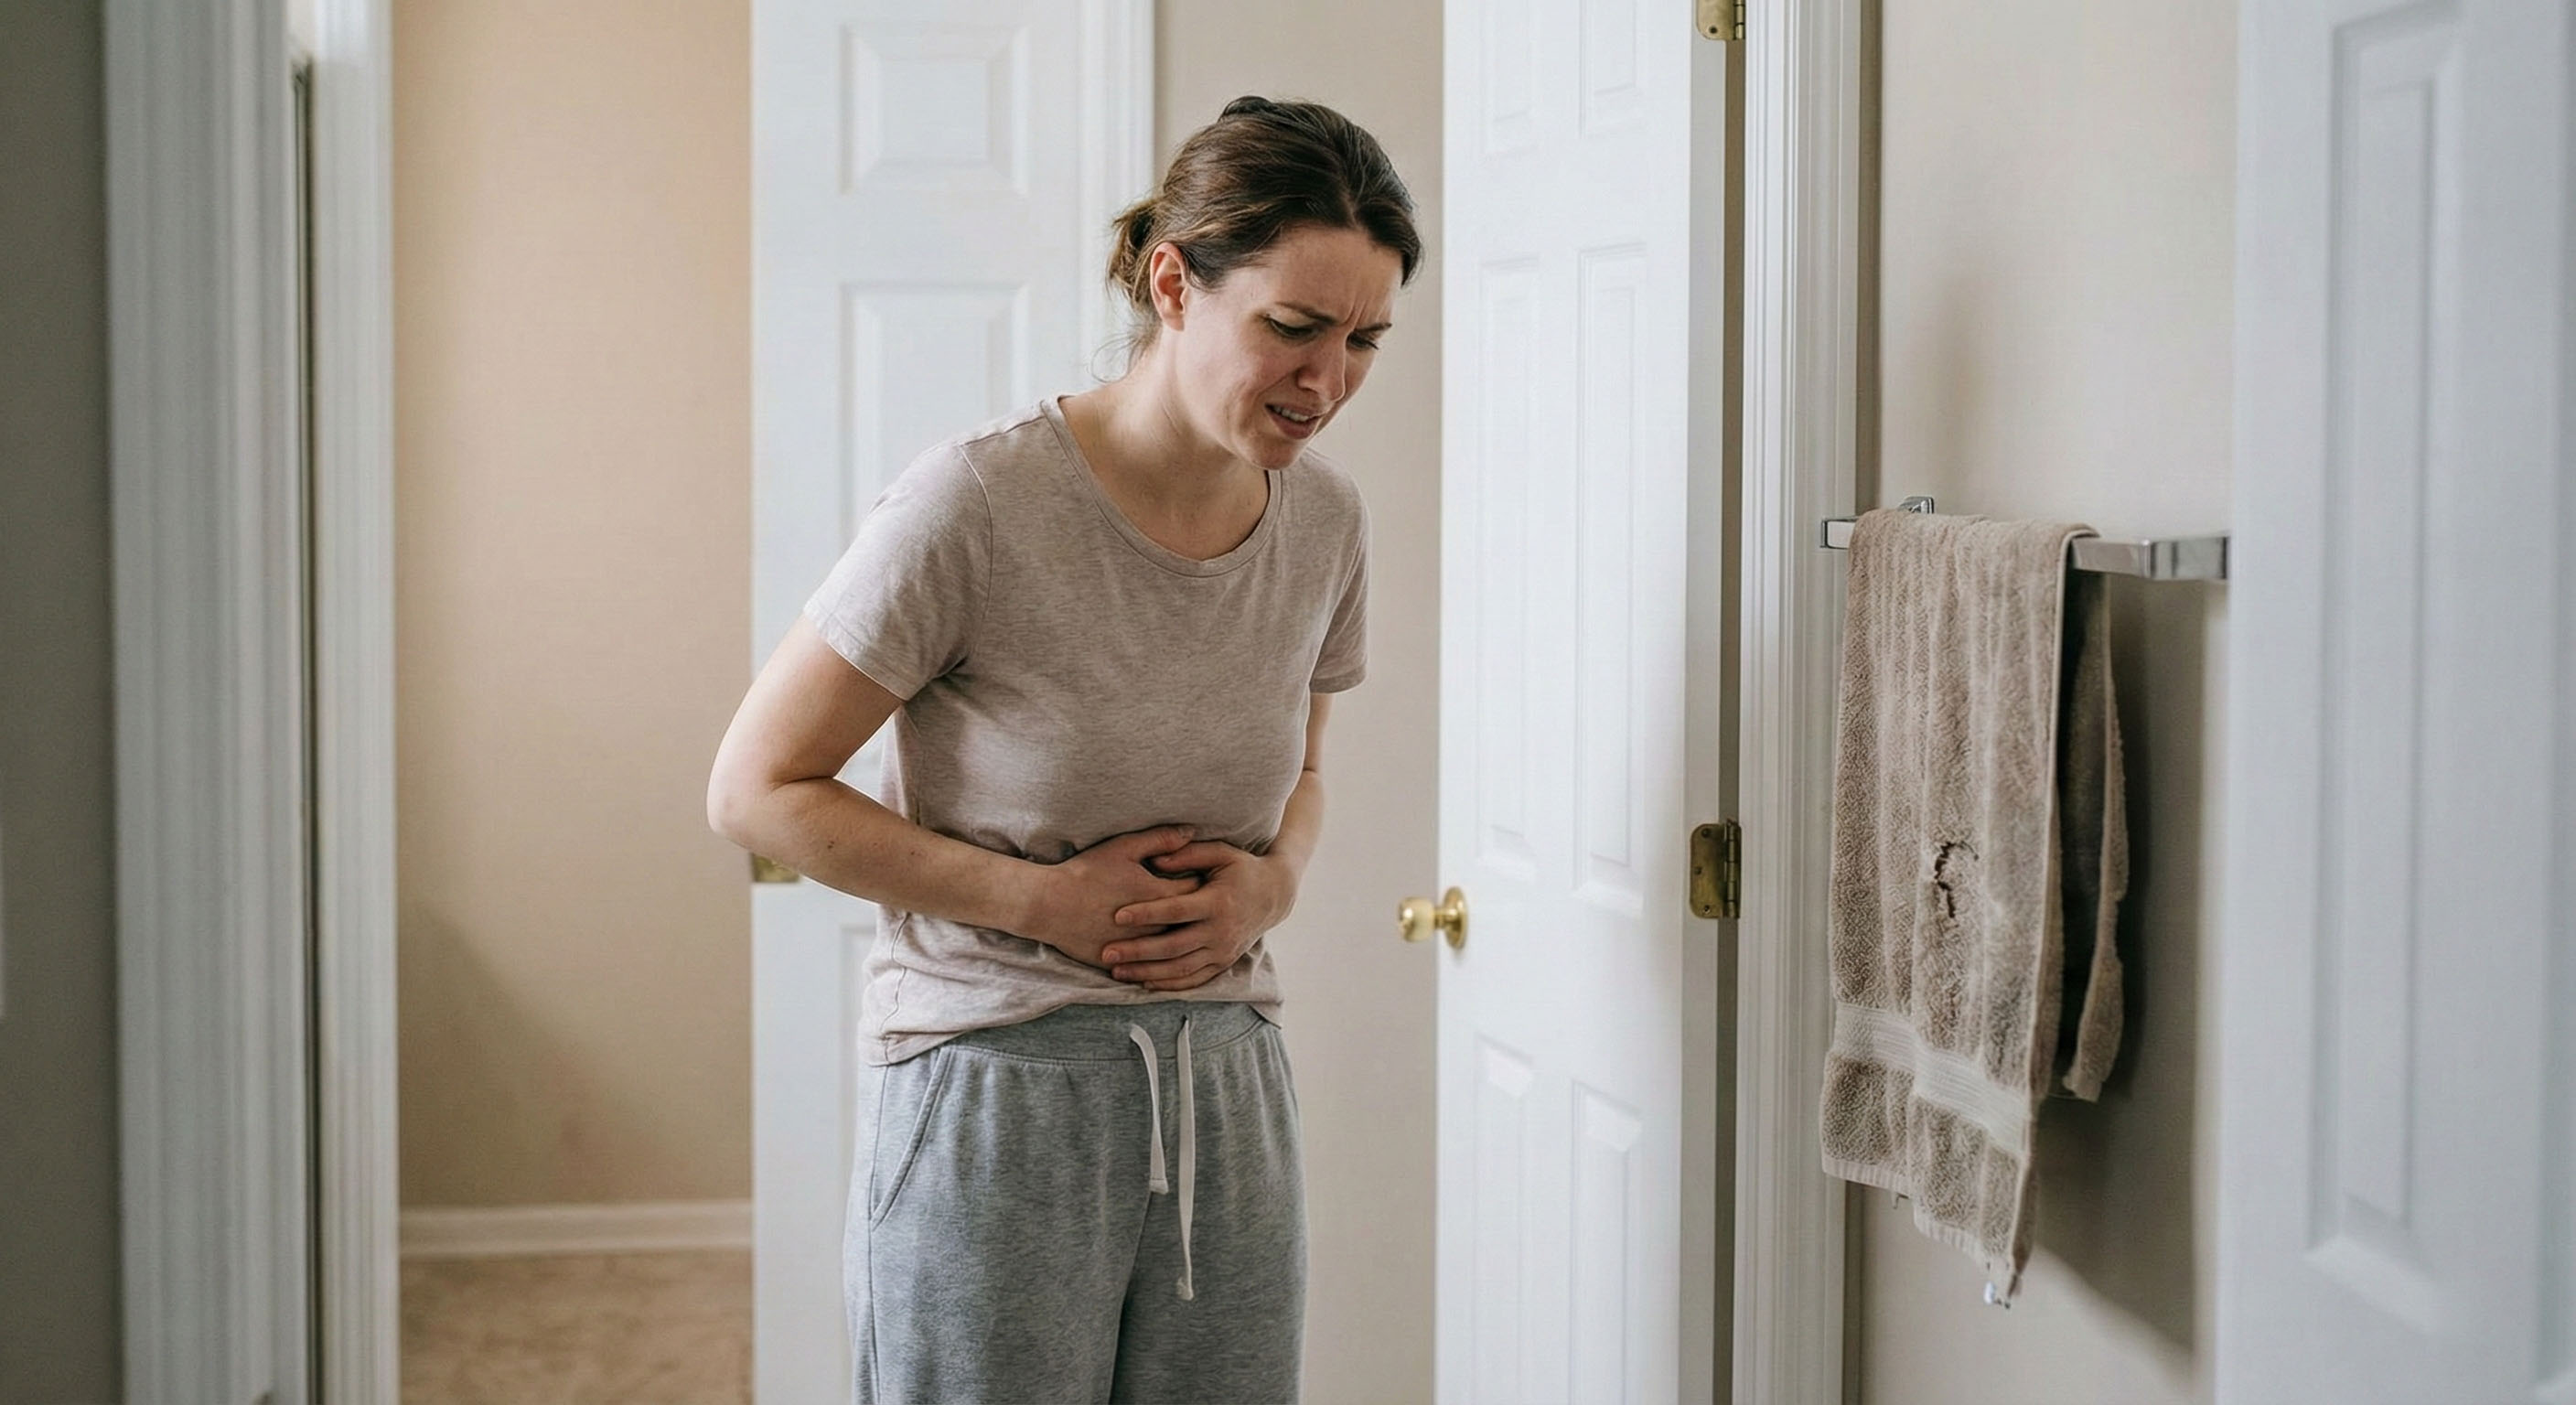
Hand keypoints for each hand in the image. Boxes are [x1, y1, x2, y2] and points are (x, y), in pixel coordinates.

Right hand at [1018, 825, 1204, 968]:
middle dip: (1193, 913)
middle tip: (1194, 904)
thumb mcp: (1123, 848)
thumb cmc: (1085, 873)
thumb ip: (1160, 839)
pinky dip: (1153, 958)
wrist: (1047, 905)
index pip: (1197, 892)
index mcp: (1159, 897)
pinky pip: (1146, 966)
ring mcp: (1137, 950)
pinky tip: (1155, 949)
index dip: (1198, 883)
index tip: (1195, 877)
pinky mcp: (1120, 964)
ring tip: (1175, 924)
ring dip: (1176, 936)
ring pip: (1170, 948)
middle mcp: (1154, 927)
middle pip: (1188, 922)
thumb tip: (1192, 832)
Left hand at [1099, 841, 1296, 990]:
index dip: (1146, 913)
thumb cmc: (1242, 868)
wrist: (1274, 895)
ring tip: (1117, 972)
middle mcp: (1221, 931)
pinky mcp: (1223, 963)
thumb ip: (1187, 854)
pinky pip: (1193, 980)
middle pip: (1173, 946)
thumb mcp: (1220, 852)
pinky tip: (1144, 983)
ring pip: (1180, 968)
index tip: (1117, 916)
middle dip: (1137, 952)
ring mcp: (1223, 950)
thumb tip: (1155, 859)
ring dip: (1147, 973)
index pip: (1175, 911)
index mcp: (1217, 902)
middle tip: (1106, 953)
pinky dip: (1168, 985)